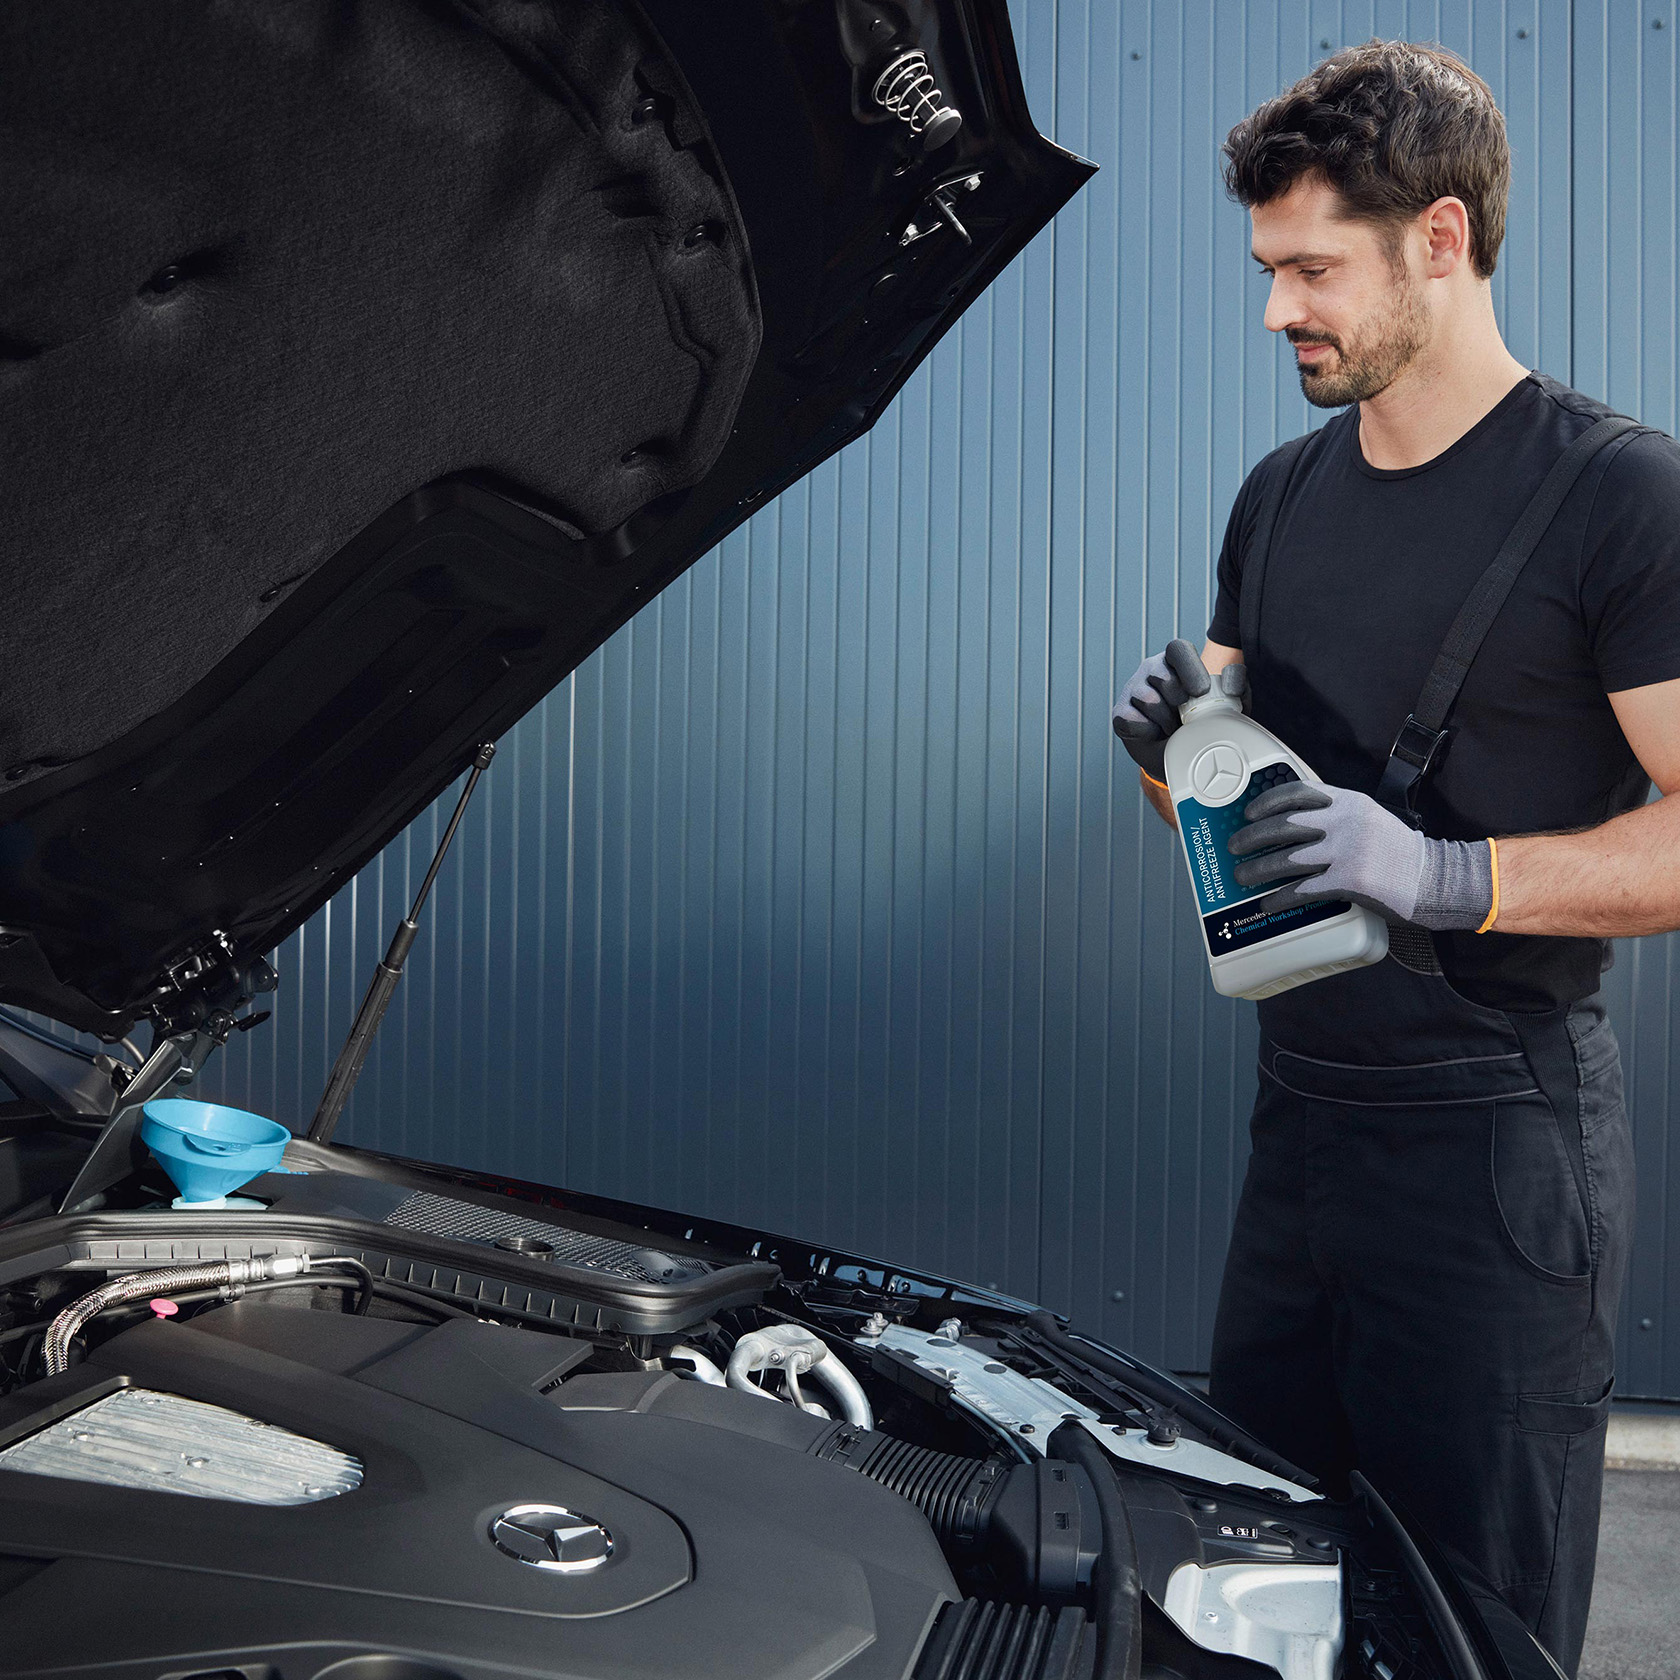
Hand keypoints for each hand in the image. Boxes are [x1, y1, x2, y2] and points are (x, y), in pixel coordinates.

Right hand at [1112, 640, 1246, 782]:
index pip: (1178, 649)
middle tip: (1184, 716)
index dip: (1189, 669)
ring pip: (1148, 699)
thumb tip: (1230, 684)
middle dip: (1177, 701)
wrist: (1178, 756)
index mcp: (1176, 662)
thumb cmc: (1203, 724)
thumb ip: (1238, 686)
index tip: (1201, 691)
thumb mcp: (1228, 705)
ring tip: (1170, 727)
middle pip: (1162, 676)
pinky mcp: (1119, 712)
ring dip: (1164, 720)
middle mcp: (1151, 670)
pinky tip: (1153, 733)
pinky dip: (1147, 732)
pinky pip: (1132, 719)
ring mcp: (1132, 689)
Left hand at [1227, 781, 1493, 930]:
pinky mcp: (1348, 881)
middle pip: (1284, 825)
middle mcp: (1344, 822)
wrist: (1434, 878)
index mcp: (1348, 801)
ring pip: (1286, 858)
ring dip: (1257, 868)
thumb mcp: (1369, 818)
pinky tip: (1267, 902)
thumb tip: (1295, 825)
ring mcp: (1345, 851)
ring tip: (1241, 875)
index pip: (1298, 792)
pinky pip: (1301, 889)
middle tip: (1234, 846)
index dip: (1268, 801)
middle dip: (1252, 836)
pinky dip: (1279, 897)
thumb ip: (1337, 816)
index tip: (1250, 812)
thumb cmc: (1399, 851)